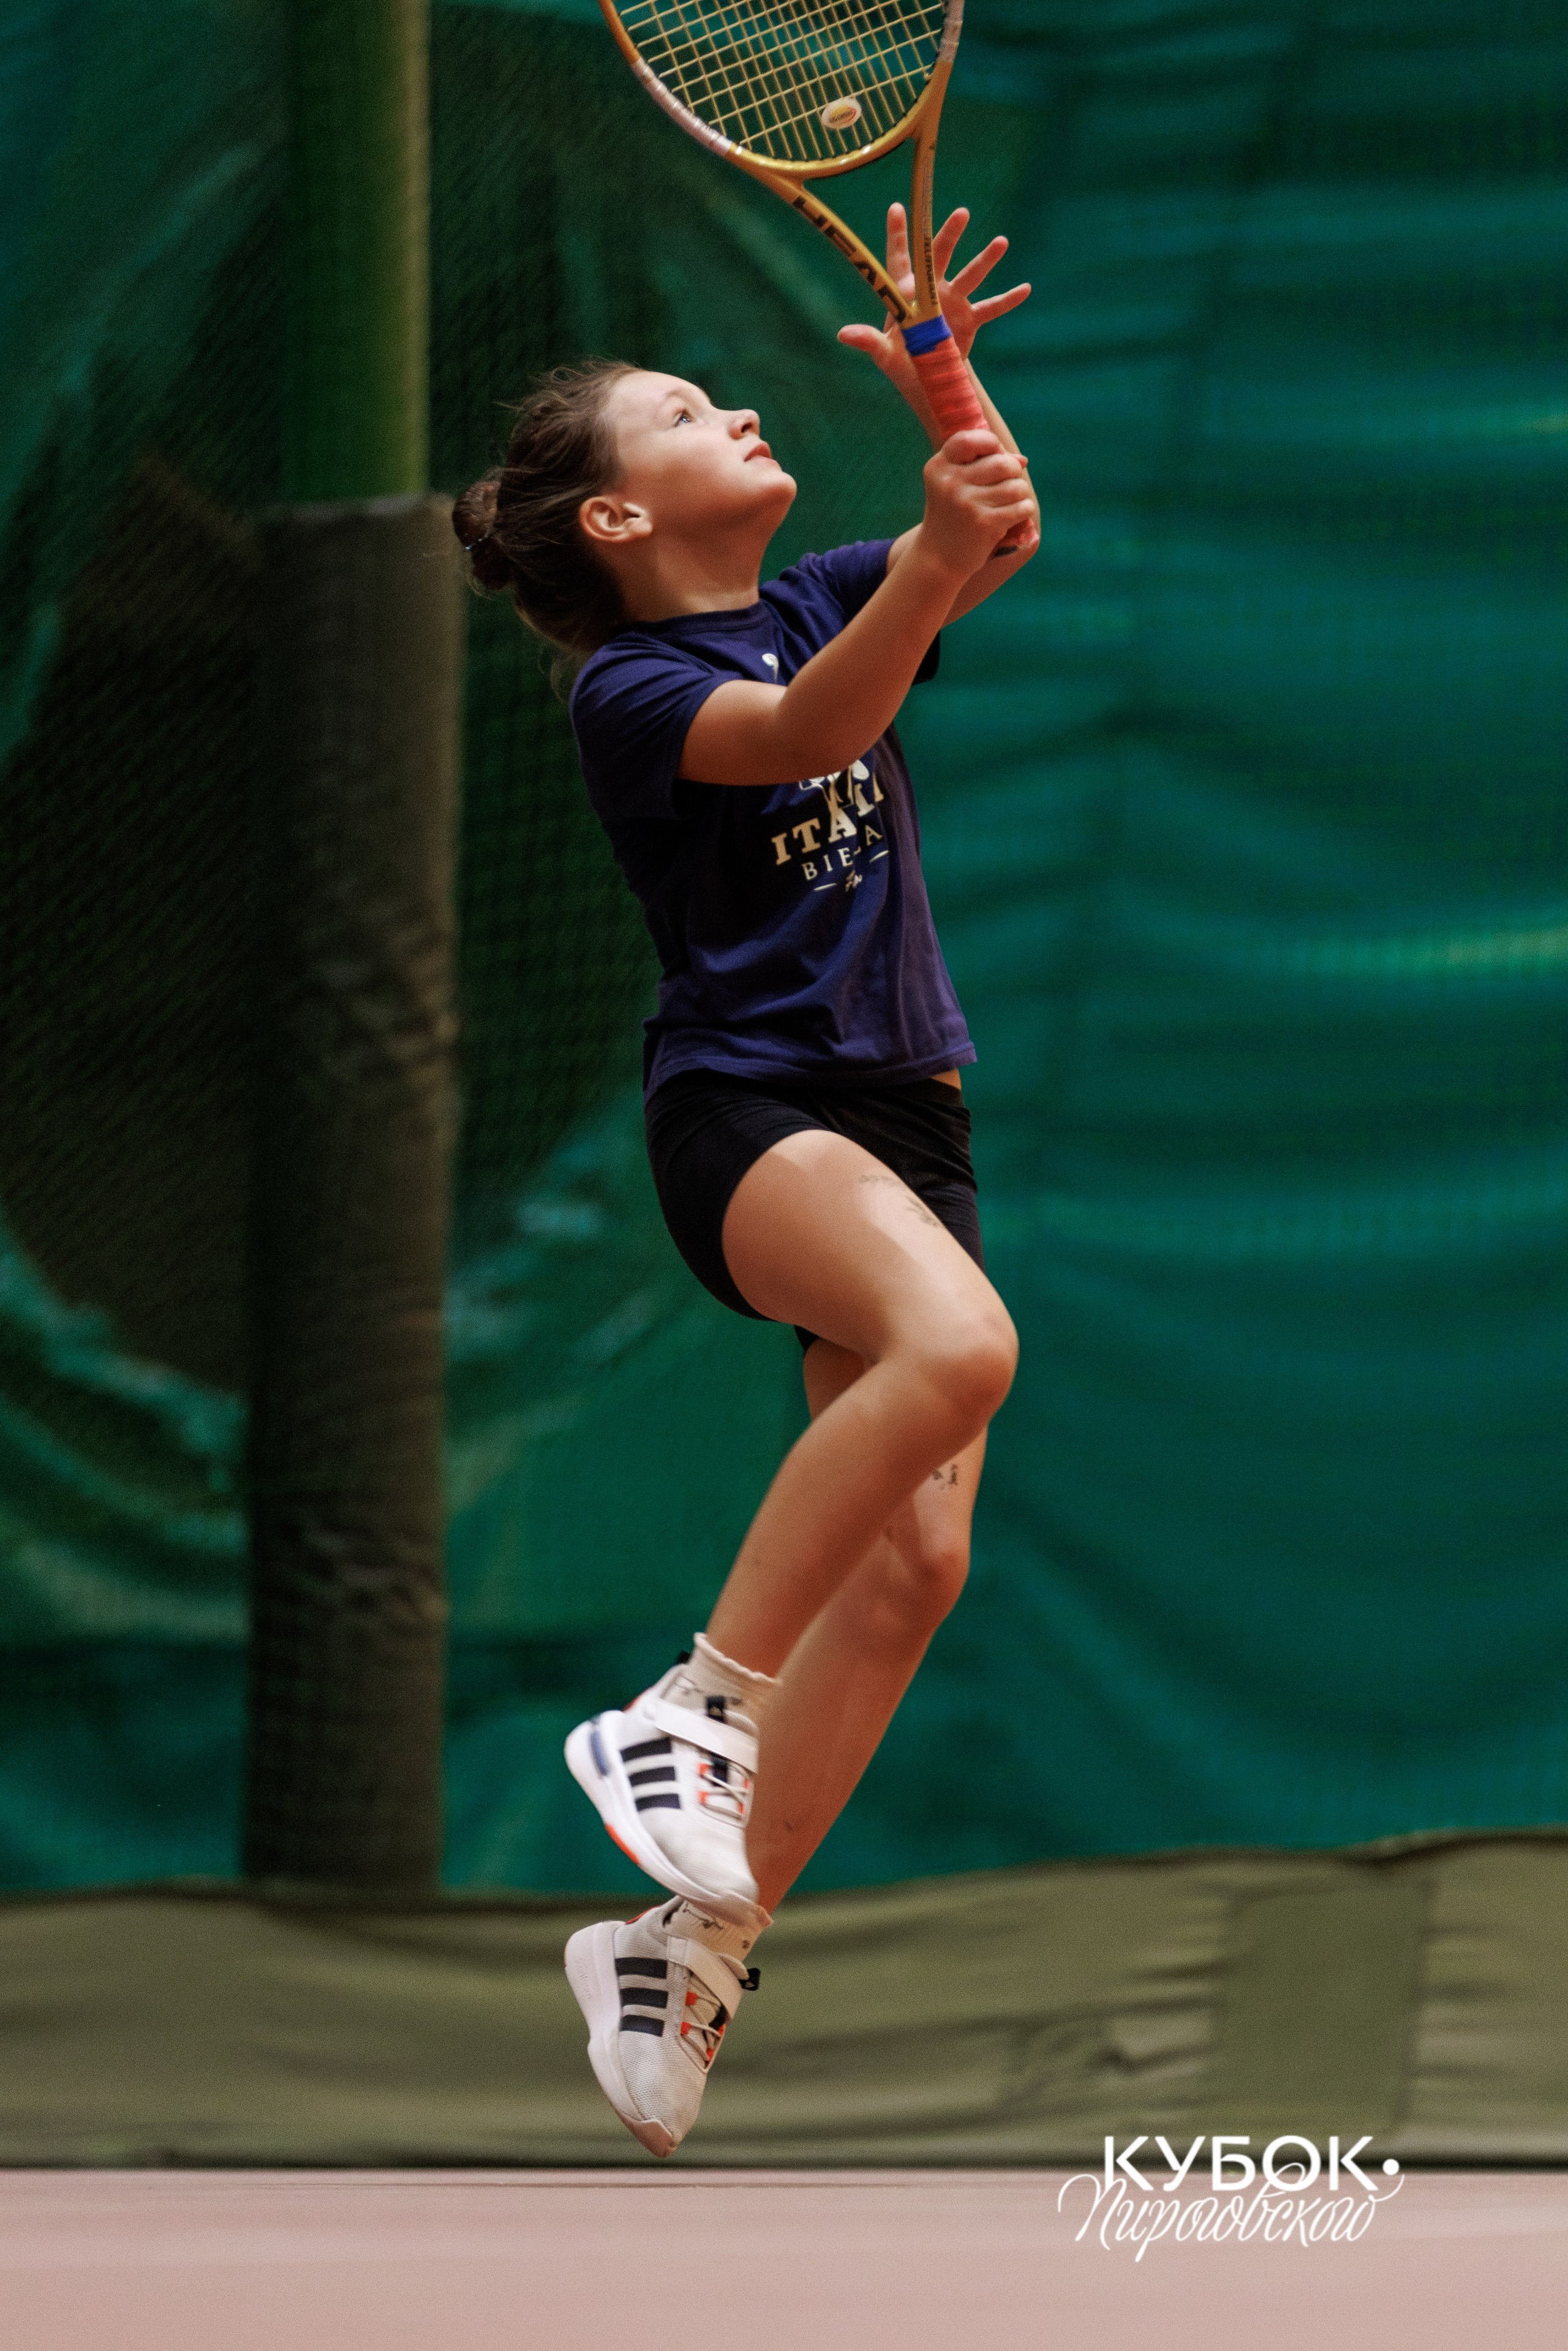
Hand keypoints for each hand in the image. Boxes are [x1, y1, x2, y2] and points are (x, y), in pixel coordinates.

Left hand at [837, 204, 1030, 395]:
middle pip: (939, 257)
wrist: (927, 377)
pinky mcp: (970, 320)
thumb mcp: (883, 355)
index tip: (896, 208)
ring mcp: (953, 302)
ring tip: (1001, 242)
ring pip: (970, 275)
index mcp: (906, 294)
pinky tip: (1025, 289)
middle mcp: (931, 291)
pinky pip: (991, 308)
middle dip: (949, 235)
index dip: (897, 235)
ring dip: (985, 259)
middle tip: (961, 214)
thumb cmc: (901, 361)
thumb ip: (867, 341)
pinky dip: (1008, 300)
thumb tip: (843, 334)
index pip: (900, 259)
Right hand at [915, 426, 1035, 577]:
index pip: (971, 439)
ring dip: (1020, 494)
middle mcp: (950, 482)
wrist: (938, 558)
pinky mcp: (983, 523)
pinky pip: (1021, 507)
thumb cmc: (952, 515)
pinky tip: (1013, 516)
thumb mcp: (955, 484)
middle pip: (1002, 463)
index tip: (994, 456)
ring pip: (1016, 486)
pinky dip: (1023, 510)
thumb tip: (1022, 460)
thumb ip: (984, 464)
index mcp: (939, 466)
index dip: (992, 444)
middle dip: (1013, 472)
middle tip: (1007, 484)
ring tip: (1009, 503)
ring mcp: (966, 503)